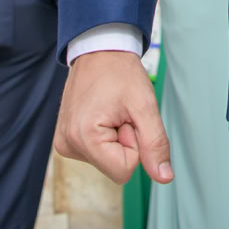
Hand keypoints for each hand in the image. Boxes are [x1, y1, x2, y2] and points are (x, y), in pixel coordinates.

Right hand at [54, 49, 171, 185]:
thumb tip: (164, 177)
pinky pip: (96, 153)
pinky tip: (101, 114)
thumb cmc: (120, 73)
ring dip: (115, 138)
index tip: (128, 118)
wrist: (100, 51)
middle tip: (120, 112)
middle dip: (125, 141)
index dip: (135, 144)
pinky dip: (104, 136)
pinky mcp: (65, 139)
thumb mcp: (145, 106)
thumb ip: (155, 144)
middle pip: (114, 166)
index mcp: (84, 138)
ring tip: (110, 110)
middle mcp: (68, 145)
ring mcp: (64, 143)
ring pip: (106, 160)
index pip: (124, 170)